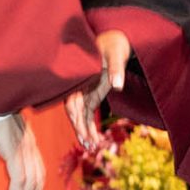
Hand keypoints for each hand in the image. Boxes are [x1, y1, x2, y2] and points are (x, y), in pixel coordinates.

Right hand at [65, 30, 130, 150]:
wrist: (116, 41)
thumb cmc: (113, 45)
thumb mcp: (116, 54)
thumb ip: (116, 68)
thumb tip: (118, 85)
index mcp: (77, 77)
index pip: (72, 100)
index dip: (75, 116)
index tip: (81, 129)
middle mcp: (77, 86)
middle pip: (74, 111)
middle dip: (80, 128)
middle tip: (88, 144)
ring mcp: (83, 92)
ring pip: (80, 115)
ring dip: (84, 131)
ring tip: (92, 147)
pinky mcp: (91, 95)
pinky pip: (88, 114)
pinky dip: (90, 126)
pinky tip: (95, 140)